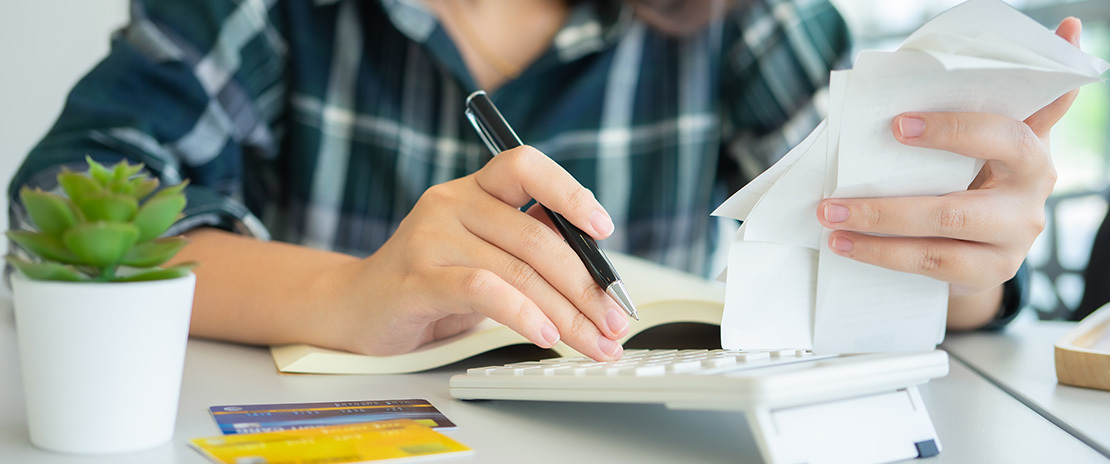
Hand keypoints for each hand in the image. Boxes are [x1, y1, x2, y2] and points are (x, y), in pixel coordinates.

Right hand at [325, 146, 627, 359]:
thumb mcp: (484, 254)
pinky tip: (545, 335)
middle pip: (537, 237)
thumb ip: (528, 248)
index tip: (604, 230)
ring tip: (593, 341)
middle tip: (615, 320)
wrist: (356, 308)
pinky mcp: (416, 279)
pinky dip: (523, 315)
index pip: (526, 166)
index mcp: (474, 189)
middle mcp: (451, 203)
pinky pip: (483, 291)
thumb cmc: (430, 282)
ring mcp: (430, 238)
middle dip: (587, 286)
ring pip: (518, 269)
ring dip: (567, 312)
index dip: (569, 191)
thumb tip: (597, 271)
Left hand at [815, 19, 1082, 324]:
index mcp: (1031, 152)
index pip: (1004, 133)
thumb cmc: (980, 172)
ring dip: (877, 226)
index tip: (899, 124)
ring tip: (830, 216)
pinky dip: (882, 254)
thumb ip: (994, 96)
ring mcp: (1014, 238)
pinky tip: (846, 244)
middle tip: (836, 192)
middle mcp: (1030, 196)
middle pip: (958, 203)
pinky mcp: (991, 270)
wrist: (991, 237)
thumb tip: (1063, 29)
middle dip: (890, 202)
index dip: (955, 129)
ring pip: (939, 236)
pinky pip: (930, 264)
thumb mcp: (990, 137)